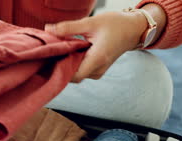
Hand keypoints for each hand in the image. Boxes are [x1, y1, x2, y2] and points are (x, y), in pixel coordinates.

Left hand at [45, 5, 163, 82]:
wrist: (134, 29)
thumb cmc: (116, 24)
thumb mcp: (91, 22)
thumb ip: (68, 28)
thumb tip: (47, 29)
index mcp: (97, 59)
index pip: (73, 76)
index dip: (59, 69)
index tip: (49, 58)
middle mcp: (98, 70)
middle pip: (72, 76)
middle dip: (60, 65)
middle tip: (50, 52)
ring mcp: (98, 71)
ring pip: (76, 74)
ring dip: (67, 63)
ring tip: (59, 50)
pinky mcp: (97, 69)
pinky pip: (81, 70)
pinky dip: (73, 63)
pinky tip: (68, 51)